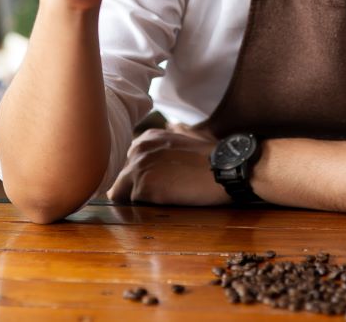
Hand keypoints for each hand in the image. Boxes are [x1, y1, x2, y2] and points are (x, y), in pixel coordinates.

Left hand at [107, 128, 230, 205]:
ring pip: (122, 192)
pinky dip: (145, 208)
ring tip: (158, 202)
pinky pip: (133, 204)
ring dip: (136, 200)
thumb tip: (166, 137)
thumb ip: (167, 140)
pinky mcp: (143, 187)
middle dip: (132, 188)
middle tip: (154, 197)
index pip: (127, 162)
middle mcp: (139, 149)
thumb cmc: (211, 157)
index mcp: (147, 138)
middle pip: (121, 178)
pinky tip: (164, 205)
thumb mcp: (186, 137)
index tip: (150, 184)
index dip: (136, 176)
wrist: (224, 169)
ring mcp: (139, 167)